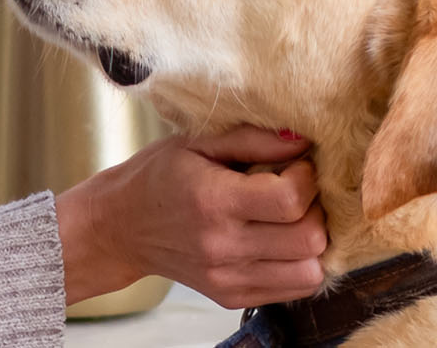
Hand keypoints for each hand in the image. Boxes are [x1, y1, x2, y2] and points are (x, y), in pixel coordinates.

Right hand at [55, 125, 326, 308]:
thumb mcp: (197, 142)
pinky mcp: (232, 297)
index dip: (306, 176)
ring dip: (310, 242)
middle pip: (308, 239)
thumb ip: (252, 139)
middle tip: (296, 191)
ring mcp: (228, 278)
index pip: (290, 199)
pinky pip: (293, 290)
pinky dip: (297, 264)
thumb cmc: (158, 175)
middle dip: (315, 209)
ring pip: (309, 272)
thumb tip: (301, 140)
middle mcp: (222, 246)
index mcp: (212, 201)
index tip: (295, 164)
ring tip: (289, 220)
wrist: (121, 226)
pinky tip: (277, 240)